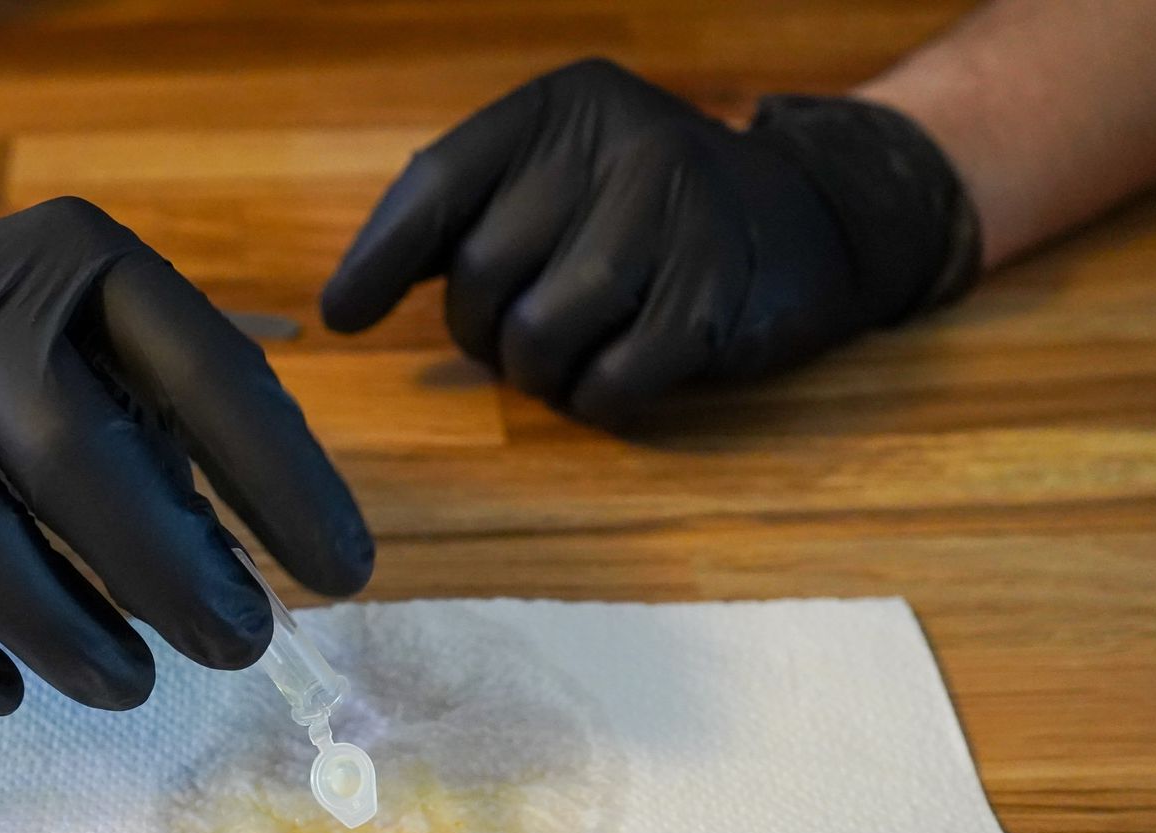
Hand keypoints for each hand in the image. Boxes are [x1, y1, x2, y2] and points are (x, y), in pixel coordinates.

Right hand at [0, 181, 372, 713]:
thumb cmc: (46, 353)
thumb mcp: (137, 349)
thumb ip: (202, 442)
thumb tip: (280, 581)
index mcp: (83, 260)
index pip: (200, 368)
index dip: (280, 479)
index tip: (344, 576)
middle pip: (57, 446)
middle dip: (159, 569)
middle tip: (235, 648)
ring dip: (51, 627)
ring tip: (130, 685)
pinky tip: (4, 695)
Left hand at [322, 59, 978, 434]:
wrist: (812, 221)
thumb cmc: (651, 213)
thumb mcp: (562, 178)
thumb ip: (468, 217)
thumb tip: (345, 301)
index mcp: (562, 107)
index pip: (438, 185)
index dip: (380, 260)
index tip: (343, 317)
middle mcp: (619, 145)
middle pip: (481, 277)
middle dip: (482, 332)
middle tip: (519, 338)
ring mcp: (675, 218)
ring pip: (538, 336)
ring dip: (538, 374)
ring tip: (569, 359)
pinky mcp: (715, 299)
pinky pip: (609, 384)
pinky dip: (598, 401)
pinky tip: (618, 379)